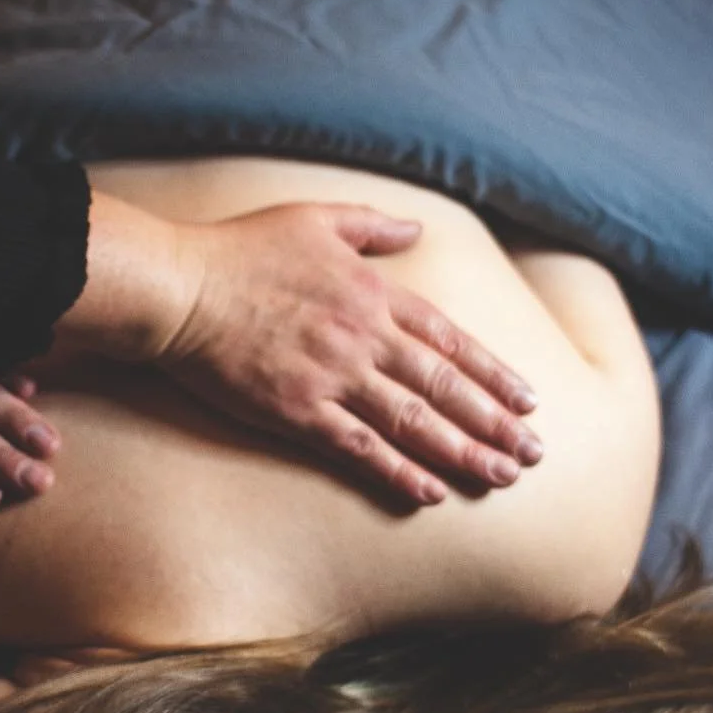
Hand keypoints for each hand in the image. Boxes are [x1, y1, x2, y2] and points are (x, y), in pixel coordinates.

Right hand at [64, 195, 541, 505]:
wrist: (179, 289)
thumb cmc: (240, 251)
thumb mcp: (314, 218)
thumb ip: (372, 225)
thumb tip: (415, 228)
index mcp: (374, 293)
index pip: (450, 341)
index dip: (494, 374)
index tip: (529, 402)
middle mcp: (364, 338)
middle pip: (445, 388)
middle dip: (494, 423)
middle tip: (532, 455)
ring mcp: (334, 378)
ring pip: (415, 422)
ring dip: (463, 452)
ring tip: (501, 478)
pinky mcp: (299, 413)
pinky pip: (361, 450)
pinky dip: (400, 472)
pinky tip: (432, 494)